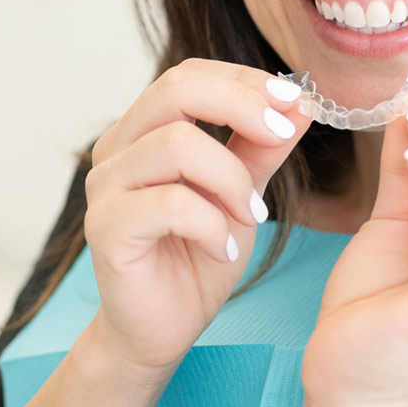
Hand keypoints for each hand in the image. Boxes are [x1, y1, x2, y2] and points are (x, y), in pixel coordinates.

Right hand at [83, 59, 312, 374]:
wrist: (162, 330)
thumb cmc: (196, 259)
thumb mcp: (241, 195)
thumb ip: (262, 149)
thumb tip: (302, 102)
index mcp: (144, 131)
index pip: (190, 76)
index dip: (244, 81)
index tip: (296, 102)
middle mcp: (117, 148)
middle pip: (175, 90)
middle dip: (241, 105)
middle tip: (282, 135)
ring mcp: (105, 186)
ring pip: (177, 145)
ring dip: (232, 179)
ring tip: (251, 217)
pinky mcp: (105, 227)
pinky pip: (170, 204)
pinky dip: (211, 225)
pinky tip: (224, 250)